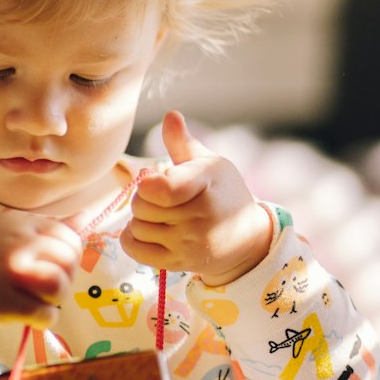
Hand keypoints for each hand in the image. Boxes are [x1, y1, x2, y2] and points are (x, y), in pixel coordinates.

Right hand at [0, 210, 83, 329]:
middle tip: (40, 287)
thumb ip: (46, 227)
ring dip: (53, 300)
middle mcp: (17, 243)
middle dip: (62, 279)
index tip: (48, 266)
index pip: (69, 238)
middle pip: (68, 262)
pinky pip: (45, 315)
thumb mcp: (8, 230)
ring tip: (34, 300)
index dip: (66, 257)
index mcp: (21, 222)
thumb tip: (86, 217)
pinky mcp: (3, 301)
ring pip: (59, 287)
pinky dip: (42, 320)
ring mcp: (9, 272)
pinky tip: (26, 316)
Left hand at [120, 110, 272, 285]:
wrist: (246, 238)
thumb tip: (170, 115)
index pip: (163, 188)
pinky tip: (145, 230)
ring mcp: (189, 243)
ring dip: (140, 219)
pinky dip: (132, 238)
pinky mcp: (179, 263)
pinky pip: (136, 250)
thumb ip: (184, 143)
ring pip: (137, 227)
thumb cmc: (223, 193)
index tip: (154, 178)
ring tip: (159, 214)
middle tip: (160, 197)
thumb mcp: (210, 164)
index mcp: (206, 184)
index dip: (148, 182)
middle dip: (144, 198)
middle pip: (142, 206)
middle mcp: (200, 217)